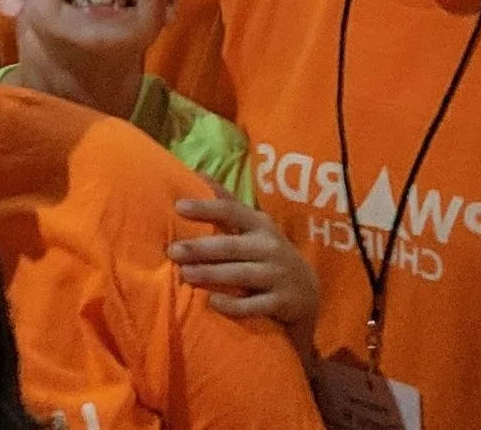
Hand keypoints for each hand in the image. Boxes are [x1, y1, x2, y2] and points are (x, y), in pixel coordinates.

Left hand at [169, 192, 319, 362]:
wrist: (307, 292)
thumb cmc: (268, 253)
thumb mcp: (254, 227)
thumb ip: (227, 204)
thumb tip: (198, 174)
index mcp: (260, 225)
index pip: (231, 211)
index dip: (205, 208)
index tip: (179, 207)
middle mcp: (270, 247)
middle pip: (231, 246)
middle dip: (200, 248)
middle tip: (173, 251)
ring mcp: (278, 275)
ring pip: (241, 274)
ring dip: (211, 274)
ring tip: (185, 275)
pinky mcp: (282, 302)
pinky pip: (255, 305)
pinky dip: (234, 305)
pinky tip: (213, 303)